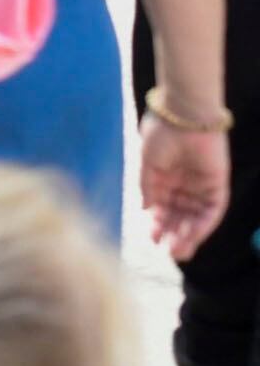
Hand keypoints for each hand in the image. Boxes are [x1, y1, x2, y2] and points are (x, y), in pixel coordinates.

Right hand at [144, 117, 231, 260]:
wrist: (182, 113)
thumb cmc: (160, 133)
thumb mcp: (147, 163)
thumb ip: (147, 187)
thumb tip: (146, 209)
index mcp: (165, 178)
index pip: (164, 208)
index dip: (159, 225)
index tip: (152, 239)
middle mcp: (184, 185)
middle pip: (181, 217)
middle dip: (174, 234)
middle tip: (168, 251)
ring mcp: (202, 186)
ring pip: (196, 218)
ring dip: (188, 235)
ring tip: (178, 250)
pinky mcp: (218, 186)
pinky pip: (211, 211)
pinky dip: (202, 226)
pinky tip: (191, 236)